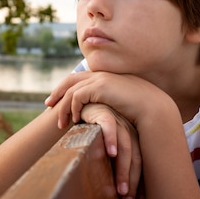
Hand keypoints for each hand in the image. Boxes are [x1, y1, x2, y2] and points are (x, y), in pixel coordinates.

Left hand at [45, 70, 171, 128]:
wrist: (151, 106)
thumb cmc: (139, 108)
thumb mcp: (120, 102)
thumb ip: (108, 102)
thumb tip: (100, 110)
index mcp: (104, 76)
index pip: (78, 78)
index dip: (65, 87)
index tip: (57, 99)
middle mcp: (100, 75)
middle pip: (70, 80)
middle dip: (57, 93)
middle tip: (48, 106)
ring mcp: (99, 79)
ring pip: (71, 90)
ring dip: (63, 107)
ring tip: (61, 123)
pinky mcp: (99, 87)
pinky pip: (77, 96)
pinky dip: (72, 108)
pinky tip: (75, 120)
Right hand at [81, 103, 144, 198]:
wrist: (77, 110)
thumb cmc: (92, 133)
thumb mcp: (107, 147)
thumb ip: (115, 163)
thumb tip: (124, 194)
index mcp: (134, 136)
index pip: (140, 162)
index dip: (140, 182)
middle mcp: (129, 128)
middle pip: (135, 157)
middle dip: (132, 182)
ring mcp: (118, 119)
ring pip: (125, 146)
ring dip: (123, 170)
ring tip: (120, 190)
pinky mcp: (103, 111)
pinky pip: (109, 125)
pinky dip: (111, 139)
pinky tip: (111, 153)